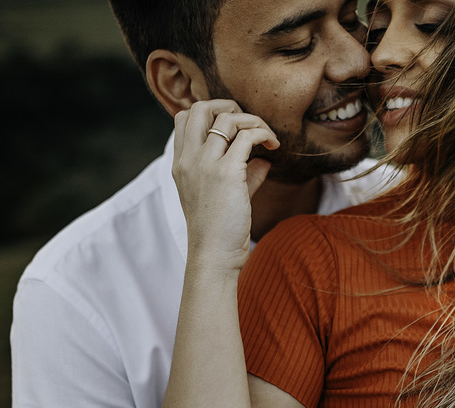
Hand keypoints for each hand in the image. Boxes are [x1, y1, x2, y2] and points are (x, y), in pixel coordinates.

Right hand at [171, 101, 279, 268]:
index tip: (232, 128)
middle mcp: (189, 159)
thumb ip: (242, 174)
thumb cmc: (219, 230)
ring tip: (268, 138)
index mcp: (181, 163)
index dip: (209, 113)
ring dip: (254, 121)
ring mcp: (205, 164)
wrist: (214, 255)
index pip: (184, 118)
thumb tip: (263, 160)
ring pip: (228, 118)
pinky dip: (264, 134)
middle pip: (200, 108)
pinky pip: (247, 136)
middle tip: (249, 123)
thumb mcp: (225, 196)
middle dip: (228, 105)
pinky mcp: (226, 173)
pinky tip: (274, 147)